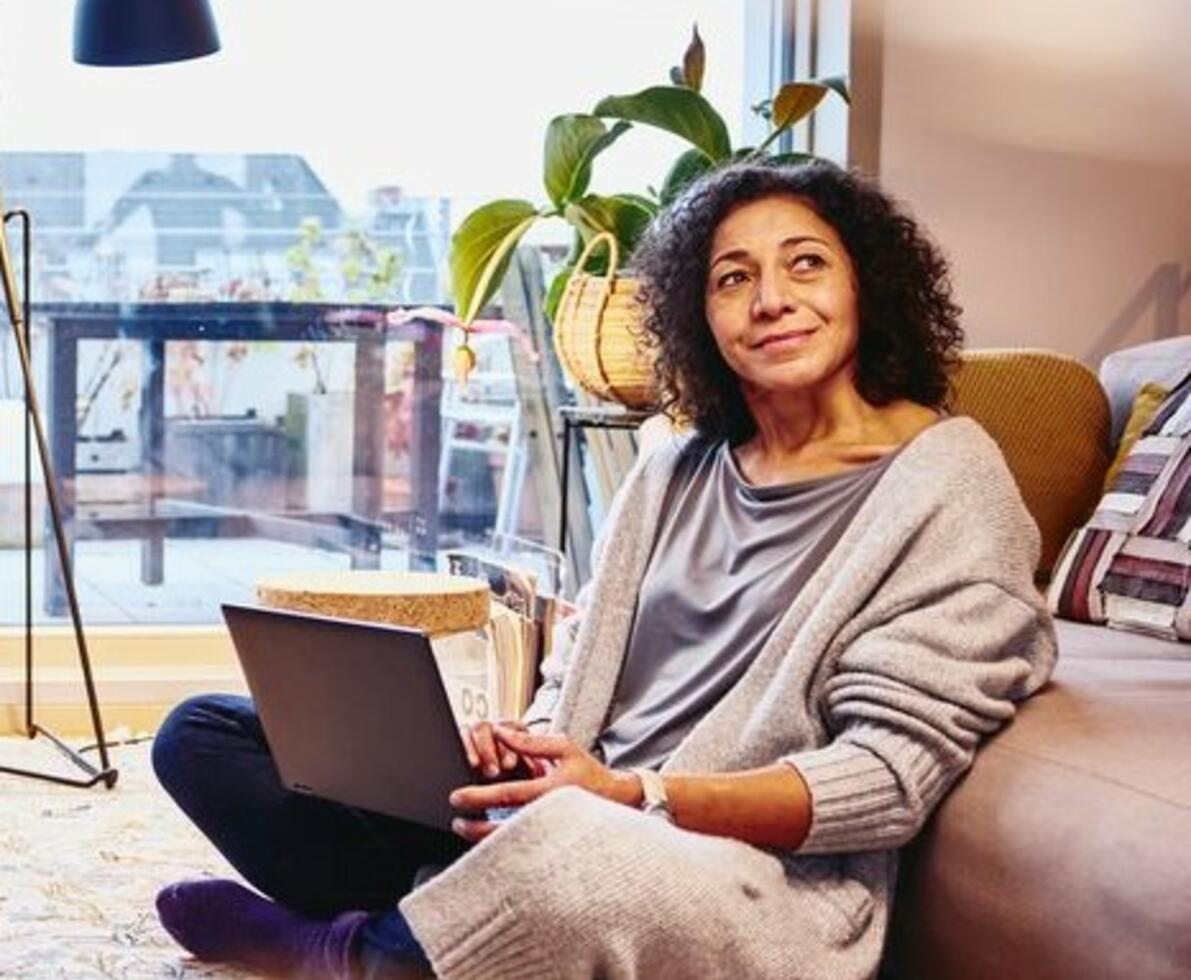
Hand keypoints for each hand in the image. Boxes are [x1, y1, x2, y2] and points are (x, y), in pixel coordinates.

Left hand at [449, 727, 640, 842]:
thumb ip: (531, 741)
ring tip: (465, 829)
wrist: (616, 800)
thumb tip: (501, 732)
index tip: (458, 797)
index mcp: (551, 791)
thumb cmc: (589, 773)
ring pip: (511, 845)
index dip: (480, 796)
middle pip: (505, 829)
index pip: (509, 795)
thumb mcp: (564, 748)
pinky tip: (486, 840)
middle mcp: (550, 816)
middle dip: (476, 827)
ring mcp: (551, 834)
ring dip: (484, 840)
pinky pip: (521, 850)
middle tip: (457, 821)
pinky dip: (500, 847)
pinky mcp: (551, 844)